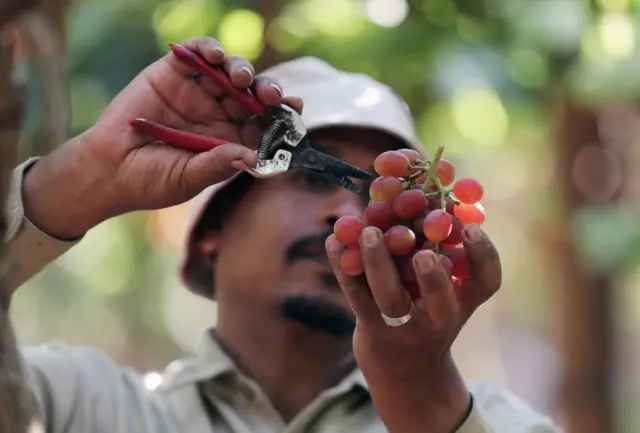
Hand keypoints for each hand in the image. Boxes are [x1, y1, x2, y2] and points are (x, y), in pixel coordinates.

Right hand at [23, 36, 302, 238]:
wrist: (108, 170)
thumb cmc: (153, 181)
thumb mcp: (189, 178)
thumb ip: (218, 165)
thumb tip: (250, 156)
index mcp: (231, 139)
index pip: (265, 124)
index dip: (282, 115)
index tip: (296, 109)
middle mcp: (220, 113)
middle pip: (254, 95)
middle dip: (267, 92)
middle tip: (272, 95)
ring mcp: (199, 92)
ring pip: (230, 72)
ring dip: (242, 70)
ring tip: (241, 78)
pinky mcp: (174, 73)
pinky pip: (197, 54)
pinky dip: (208, 49)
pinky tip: (215, 55)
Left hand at [325, 224, 501, 432]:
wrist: (404, 369)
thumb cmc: (428, 312)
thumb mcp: (447, 289)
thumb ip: (445, 249)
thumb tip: (433, 191)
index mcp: (463, 300)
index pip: (486, 282)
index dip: (483, 255)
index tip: (471, 227)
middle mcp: (437, 317)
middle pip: (440, 302)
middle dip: (433, 278)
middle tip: (423, 254)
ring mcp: (402, 325)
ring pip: (389, 297)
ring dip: (379, 263)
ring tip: (369, 232)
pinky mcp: (370, 326)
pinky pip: (355, 293)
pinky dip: (342, 265)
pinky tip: (333, 239)